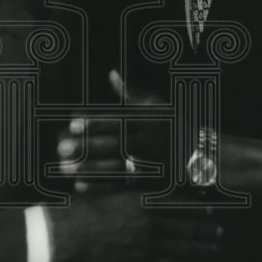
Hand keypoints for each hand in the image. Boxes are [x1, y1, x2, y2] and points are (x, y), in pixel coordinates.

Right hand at [45, 191, 221, 261]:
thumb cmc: (85, 209)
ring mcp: (147, 245)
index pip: (180, 203)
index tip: (213, 209)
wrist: (69, 235)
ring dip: (201, 247)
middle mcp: (150, 222)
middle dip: (206, 229)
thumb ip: (132, 191)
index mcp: (143, 200)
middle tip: (221, 231)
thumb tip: (148, 187)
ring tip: (215, 248)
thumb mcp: (111, 191)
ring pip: (183, 247)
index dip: (198, 207)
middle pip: (186, 226)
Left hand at [56, 70, 167, 191]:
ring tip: (65, 169)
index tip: (71, 124)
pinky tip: (80, 186)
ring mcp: (148, 165)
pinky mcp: (148, 182)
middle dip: (86, 147)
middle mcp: (147, 143)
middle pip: (113, 146)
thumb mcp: (158, 105)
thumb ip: (131, 92)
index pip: (117, 122)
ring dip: (88, 169)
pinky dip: (100, 187)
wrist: (200, 155)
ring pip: (114, 168)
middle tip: (61, 148)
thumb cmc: (174, 124)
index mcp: (148, 121)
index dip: (94, 123)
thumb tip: (112, 73)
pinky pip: (121, 187)